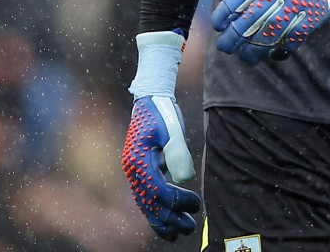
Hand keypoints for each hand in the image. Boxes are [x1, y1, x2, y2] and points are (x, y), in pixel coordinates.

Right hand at [123, 30, 200, 239]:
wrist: (150, 98)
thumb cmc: (162, 112)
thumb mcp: (172, 129)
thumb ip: (178, 154)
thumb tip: (185, 181)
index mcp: (139, 161)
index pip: (157, 190)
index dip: (176, 201)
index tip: (195, 203)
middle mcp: (134, 169)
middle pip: (150, 202)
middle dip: (170, 218)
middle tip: (189, 228)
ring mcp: (136, 170)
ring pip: (147, 202)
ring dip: (163, 218)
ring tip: (179, 231)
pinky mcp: (143, 169)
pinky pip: (148, 194)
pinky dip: (158, 207)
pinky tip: (169, 217)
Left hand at [211, 0, 329, 64]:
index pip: (236, 1)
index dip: (223, 16)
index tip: (217, 27)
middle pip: (248, 22)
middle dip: (233, 38)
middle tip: (225, 49)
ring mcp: (294, 9)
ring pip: (267, 37)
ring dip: (253, 51)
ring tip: (246, 59)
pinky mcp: (309, 22)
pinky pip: (290, 42)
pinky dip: (280, 51)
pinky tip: (273, 54)